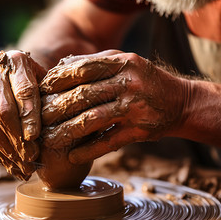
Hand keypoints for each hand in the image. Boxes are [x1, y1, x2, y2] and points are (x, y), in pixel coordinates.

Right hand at [0, 50, 45, 180]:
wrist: (13, 73)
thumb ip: (53, 96)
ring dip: (9, 152)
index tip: (35, 137)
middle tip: (32, 158)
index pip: (24, 91)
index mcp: (17, 60)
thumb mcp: (49, 81)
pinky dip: (1, 155)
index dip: (29, 115)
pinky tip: (15, 168)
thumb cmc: (41, 80)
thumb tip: (61, 124)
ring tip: (25, 169)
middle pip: (3, 111)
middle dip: (18, 138)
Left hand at [39, 51, 189, 163]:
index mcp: (123, 62)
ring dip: (67, 131)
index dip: (58, 80)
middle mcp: (129, 83)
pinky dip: (89, 150)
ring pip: (93, 120)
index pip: (83, 69)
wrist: (182, 102)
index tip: (41, 91)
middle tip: (38, 119)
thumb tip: (60, 67)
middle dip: (56, 108)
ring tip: (49, 140)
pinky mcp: (140, 130)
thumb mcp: (125, 63)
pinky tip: (72, 156)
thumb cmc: (145, 81)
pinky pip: (109, 142)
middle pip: (84, 95)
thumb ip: (94, 62)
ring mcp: (135, 107)